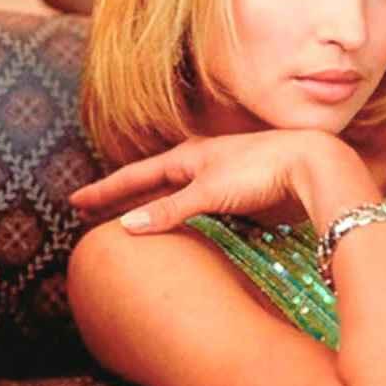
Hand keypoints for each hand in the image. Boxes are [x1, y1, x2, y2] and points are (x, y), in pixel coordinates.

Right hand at [68, 129, 338, 232]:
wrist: (310, 165)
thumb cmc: (259, 170)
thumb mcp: (208, 189)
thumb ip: (170, 209)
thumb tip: (127, 226)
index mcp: (188, 156)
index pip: (135, 175)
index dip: (106, 189)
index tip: (75, 200)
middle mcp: (201, 164)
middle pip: (153, 182)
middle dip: (125, 195)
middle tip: (94, 208)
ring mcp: (221, 178)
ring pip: (177, 195)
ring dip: (154, 206)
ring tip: (133, 219)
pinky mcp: (240, 195)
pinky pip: (201, 208)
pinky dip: (184, 218)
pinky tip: (184, 229)